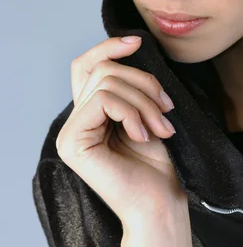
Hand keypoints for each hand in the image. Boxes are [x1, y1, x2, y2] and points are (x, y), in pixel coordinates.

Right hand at [55, 36, 185, 224]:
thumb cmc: (159, 165)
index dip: (108, 47)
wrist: (162, 204)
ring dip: (144, 101)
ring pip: (107, 82)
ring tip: (161, 128)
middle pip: (104, 70)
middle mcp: (75, 122)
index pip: (87, 66)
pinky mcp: (72, 142)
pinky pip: (103, 100)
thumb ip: (130, 86)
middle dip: (144, 83)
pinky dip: (132, 112)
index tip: (138, 42)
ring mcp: (70, 133)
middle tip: (167, 110)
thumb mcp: (146, 113)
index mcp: (91, 114)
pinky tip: (144, 135)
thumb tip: (132, 47)